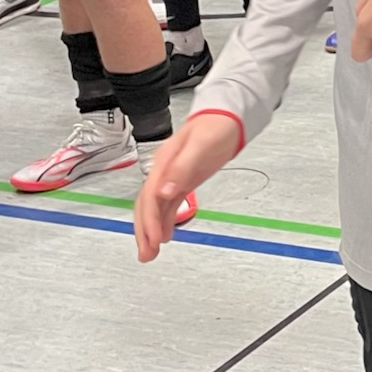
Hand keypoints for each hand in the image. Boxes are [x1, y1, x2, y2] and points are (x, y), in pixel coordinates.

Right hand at [134, 111, 241, 259]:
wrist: (227, 117)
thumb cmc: (215, 126)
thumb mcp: (201, 145)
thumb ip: (182, 168)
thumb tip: (165, 191)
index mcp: (164, 163)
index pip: (150, 196)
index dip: (149, 220)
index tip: (153, 239)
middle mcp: (164, 172)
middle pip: (146, 205)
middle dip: (144, 231)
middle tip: (146, 254)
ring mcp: (172, 177)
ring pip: (155, 208)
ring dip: (151, 230)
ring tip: (150, 253)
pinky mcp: (182, 181)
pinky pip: (167, 205)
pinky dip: (164, 221)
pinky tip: (165, 235)